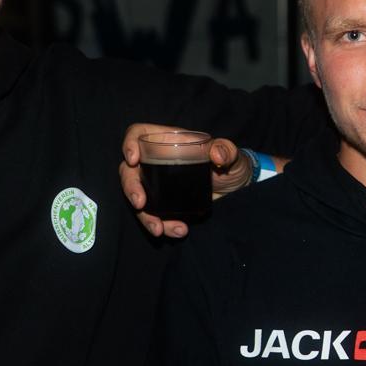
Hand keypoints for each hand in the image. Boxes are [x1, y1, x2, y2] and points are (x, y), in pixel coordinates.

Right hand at [120, 123, 253, 238]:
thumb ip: (227, 150)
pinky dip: (163, 225)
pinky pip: (154, 214)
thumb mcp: (232, 154)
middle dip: (131, 189)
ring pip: (139, 197)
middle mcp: (157, 161)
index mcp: (167, 142)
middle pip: (129, 171)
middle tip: (140, 204)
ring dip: (145, 216)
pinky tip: (178, 230)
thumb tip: (217, 156)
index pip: (138, 135)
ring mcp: (158, 183)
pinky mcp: (164, 202)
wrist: (236, 187)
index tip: (133, 160)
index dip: (129, 144)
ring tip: (160, 229)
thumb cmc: (230, 162)